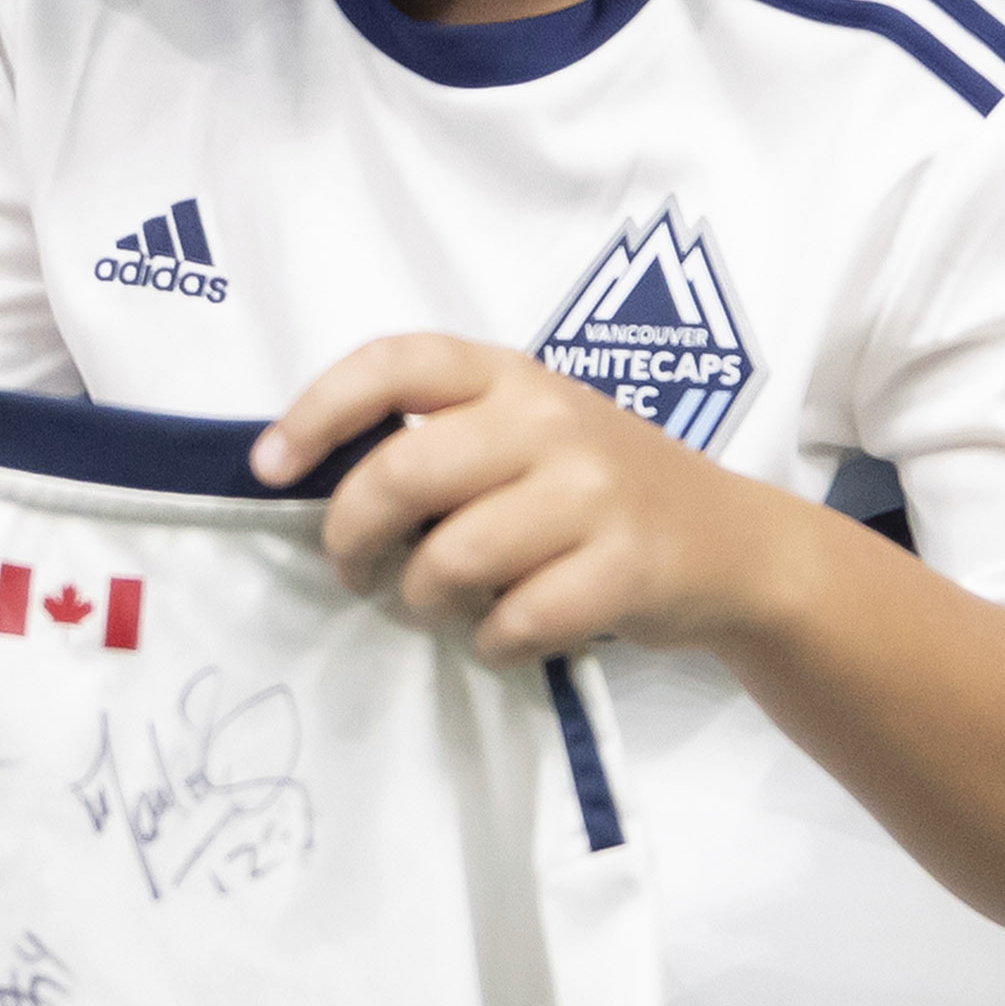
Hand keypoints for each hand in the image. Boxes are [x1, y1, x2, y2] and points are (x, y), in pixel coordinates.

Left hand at [252, 334, 775, 667]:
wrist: (736, 543)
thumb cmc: (603, 490)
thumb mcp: (532, 430)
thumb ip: (448, 435)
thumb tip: (319, 482)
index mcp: (513, 375)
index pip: (396, 363)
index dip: (319, 410)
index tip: (268, 465)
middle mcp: (551, 420)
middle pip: (405, 474)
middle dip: (352, 535)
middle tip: (350, 568)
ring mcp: (595, 494)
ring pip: (453, 559)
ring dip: (425, 599)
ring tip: (440, 604)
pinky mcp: (627, 568)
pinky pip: (515, 621)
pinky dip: (494, 642)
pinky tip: (505, 635)